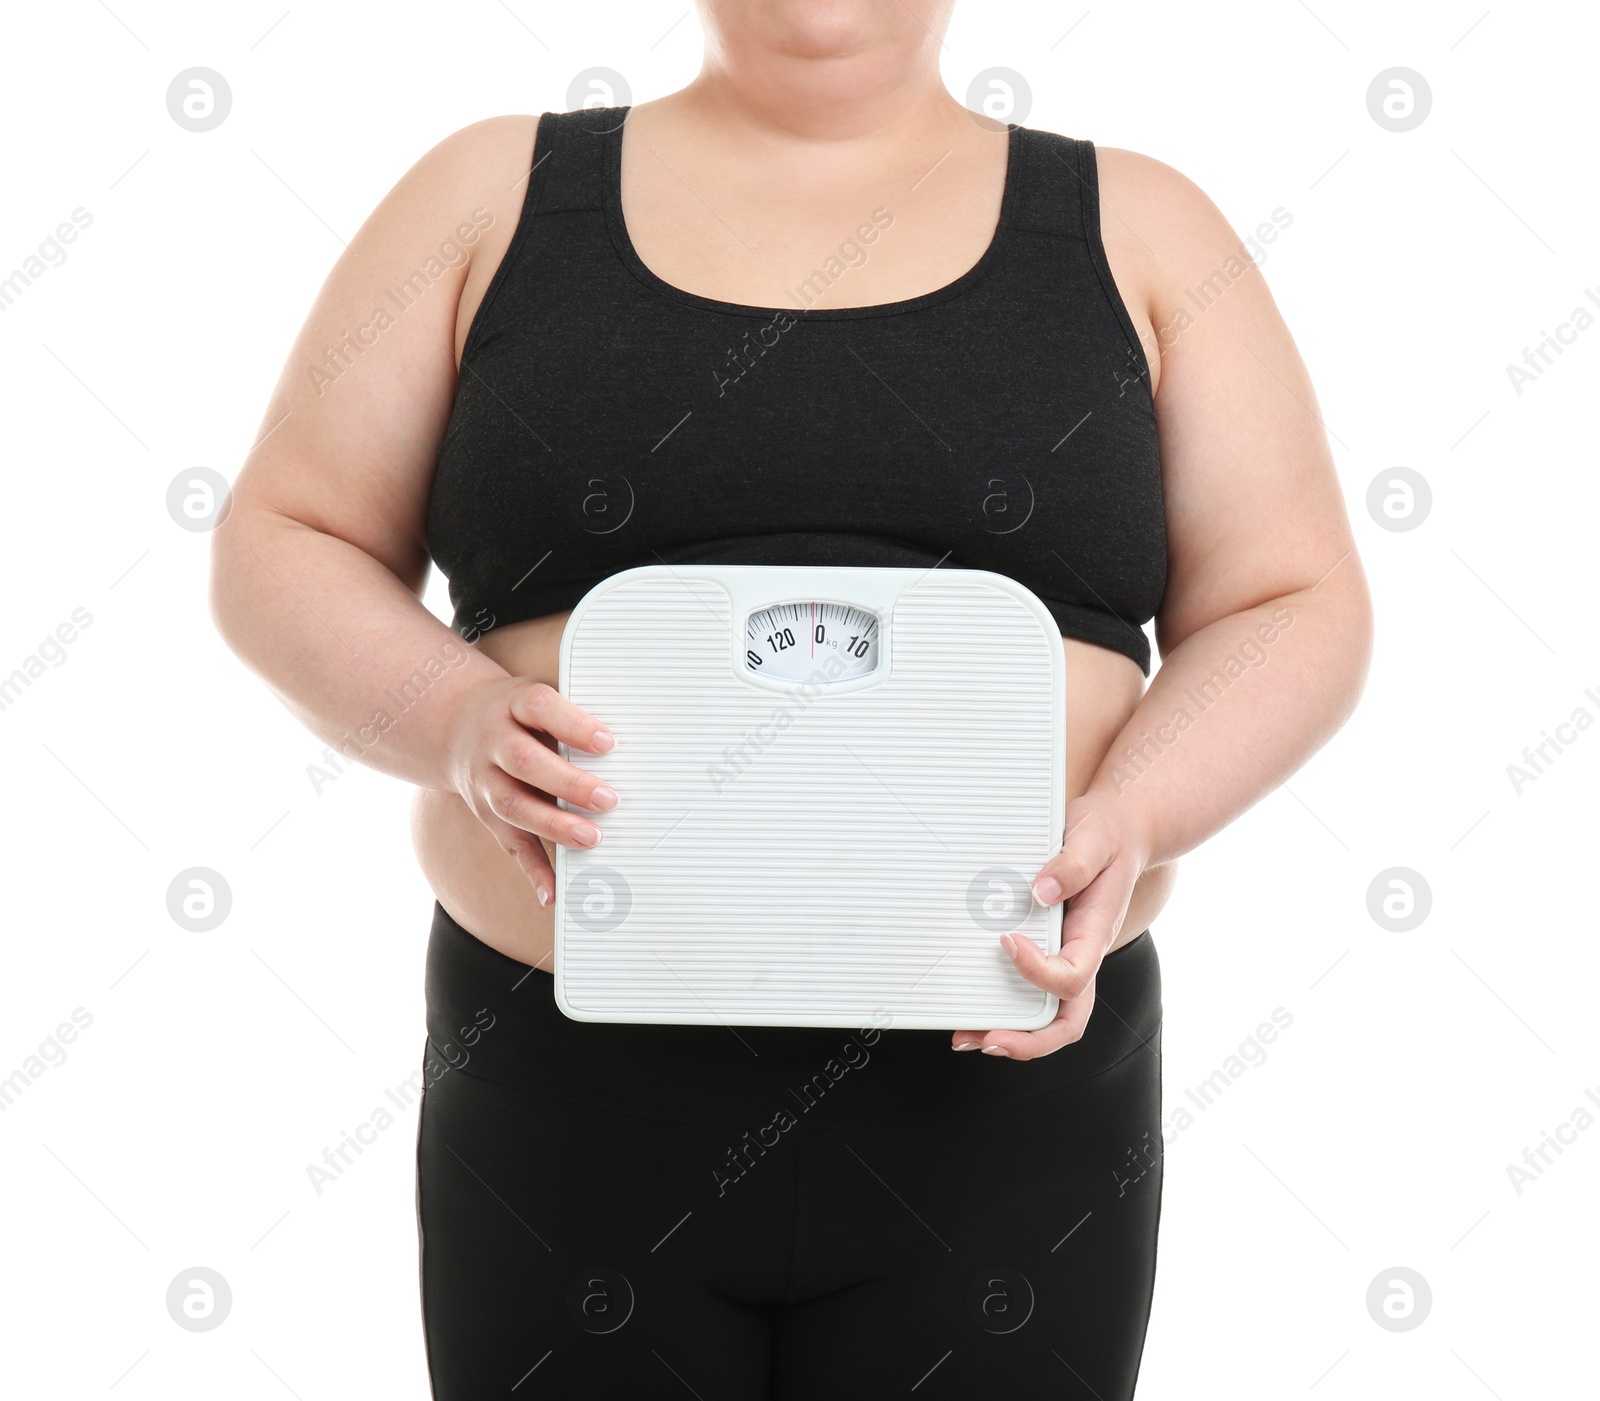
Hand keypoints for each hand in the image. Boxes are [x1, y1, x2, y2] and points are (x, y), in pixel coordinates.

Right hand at [441, 675, 616, 906]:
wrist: (455, 724)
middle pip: (524, 761)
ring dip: (554, 826)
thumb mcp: (536, 697)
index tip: (608, 742)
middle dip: (568, 783)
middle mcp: (493, 741)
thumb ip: (572, 717)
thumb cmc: (518, 713)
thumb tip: (628, 746)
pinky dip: (532, 871)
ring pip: (514, 806)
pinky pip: (509, 844)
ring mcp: (485, 780)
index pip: (539, 707)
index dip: (572, 724)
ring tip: (592, 838)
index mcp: (512, 704)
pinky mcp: (487, 814)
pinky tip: (552, 892)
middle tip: (609, 798)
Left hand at [951, 789, 1149, 1059]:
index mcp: (1095, 932)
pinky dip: (1003, 1004)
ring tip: (965, 1035)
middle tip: (983, 1039)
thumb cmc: (1109, 835)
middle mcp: (1081, 952)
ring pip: (1046, 1013)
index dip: (1038, 971)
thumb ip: (1072, 864)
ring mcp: (1065, 954)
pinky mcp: (1048, 946)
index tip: (1007, 941)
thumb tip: (1041, 891)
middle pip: (1065, 1020)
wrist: (1121, 830)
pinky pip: (1030, 988)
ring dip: (1009, 1032)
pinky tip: (972, 999)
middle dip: (1026, 1038)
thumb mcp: (1094, 837)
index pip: (1074, 975)